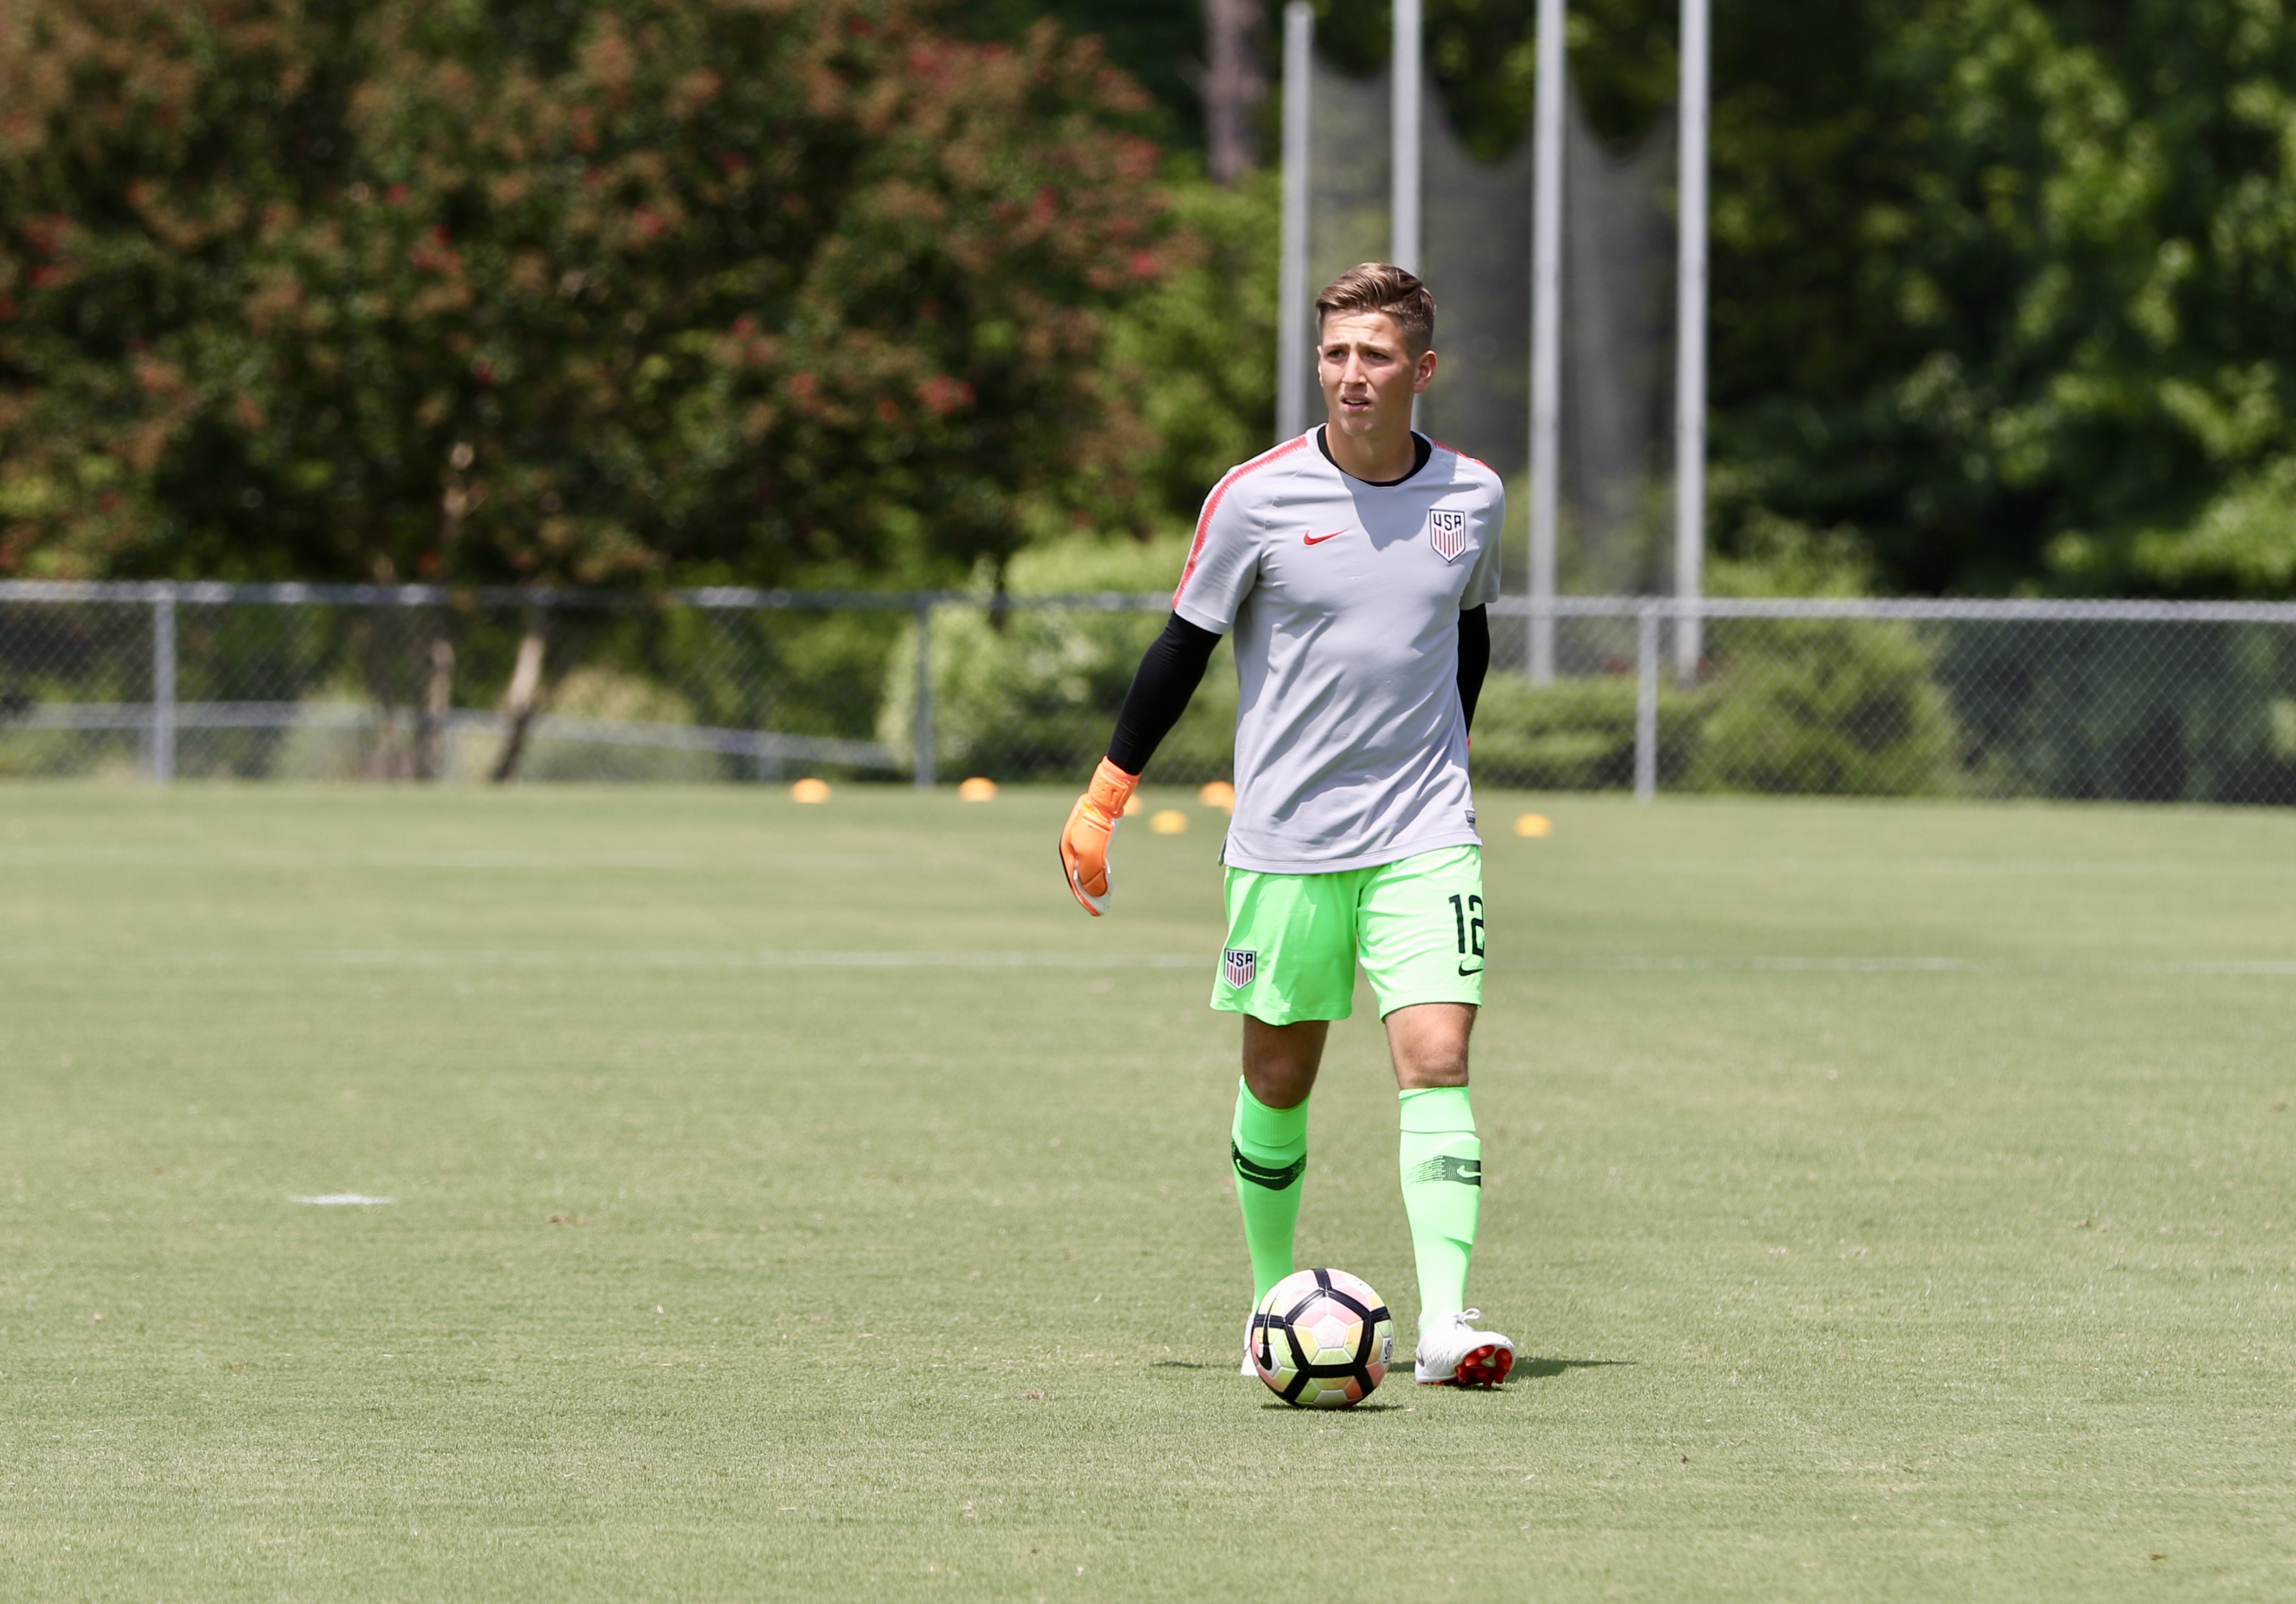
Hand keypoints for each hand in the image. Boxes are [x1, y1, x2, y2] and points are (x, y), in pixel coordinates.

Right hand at [1059, 758, 1138, 915]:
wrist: (1105, 796)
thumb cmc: (1096, 824)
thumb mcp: (1092, 853)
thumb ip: (1093, 875)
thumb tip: (1097, 894)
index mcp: (1067, 852)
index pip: (1075, 882)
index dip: (1085, 898)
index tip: (1096, 911)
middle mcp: (1072, 846)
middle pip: (1080, 874)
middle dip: (1089, 891)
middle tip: (1102, 905)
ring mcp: (1081, 838)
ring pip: (1087, 864)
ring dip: (1095, 879)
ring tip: (1106, 892)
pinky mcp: (1092, 832)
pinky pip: (1094, 855)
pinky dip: (1099, 867)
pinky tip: (1106, 872)